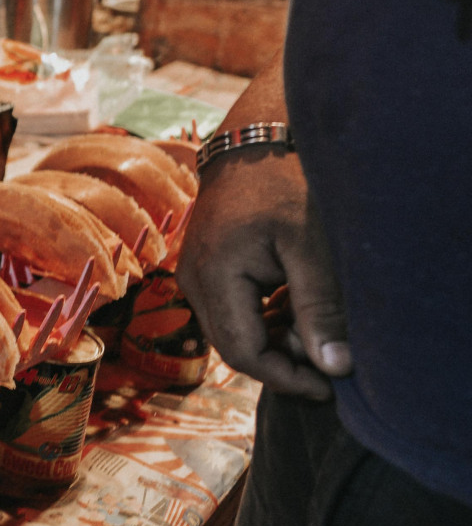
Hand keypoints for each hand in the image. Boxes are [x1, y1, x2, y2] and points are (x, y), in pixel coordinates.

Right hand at [177, 149, 350, 397]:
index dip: (286, 377)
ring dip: (275, 341)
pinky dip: (265, 320)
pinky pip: (231, 310)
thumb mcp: (311, 246)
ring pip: (232, 331)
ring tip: (318, 329)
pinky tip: (297, 307)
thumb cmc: (285, 184)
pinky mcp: (205, 267)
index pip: (243, 352)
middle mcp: (193, 278)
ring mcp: (194, 272)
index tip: (329, 385)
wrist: (255, 139)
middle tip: (330, 359)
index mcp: (214, 274)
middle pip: (234, 347)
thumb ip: (319, 308)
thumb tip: (333, 367)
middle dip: (282, 362)